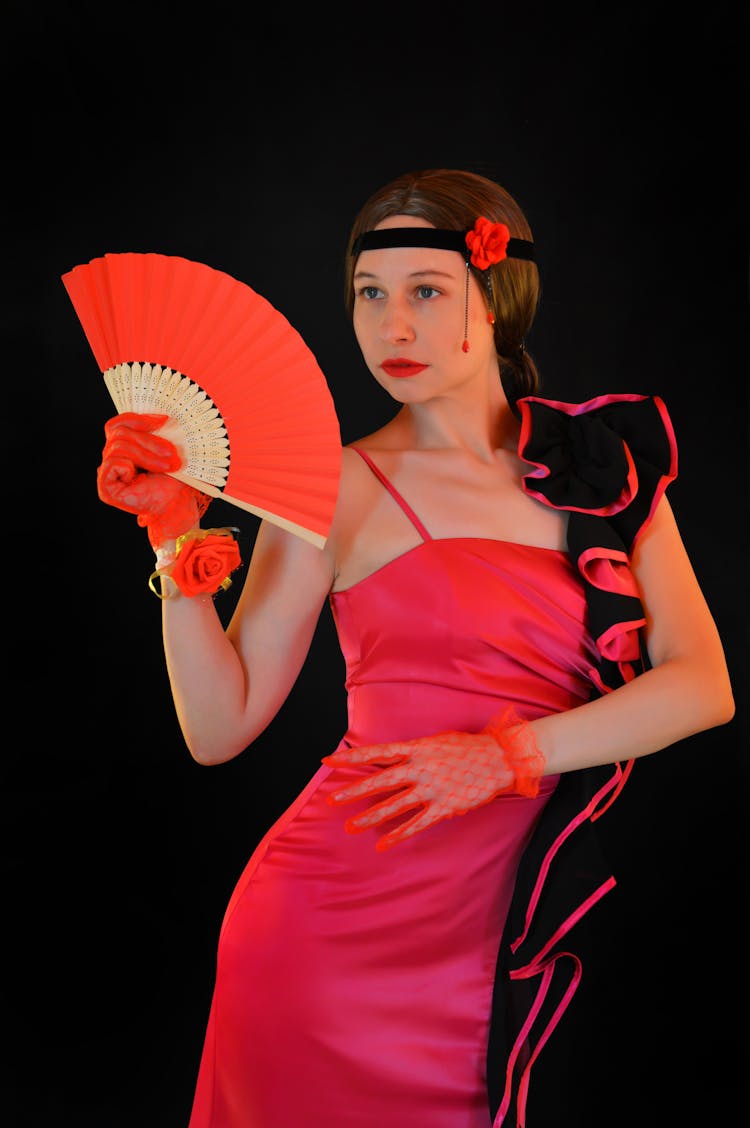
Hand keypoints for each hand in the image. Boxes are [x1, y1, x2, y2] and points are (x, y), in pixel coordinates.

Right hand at [97, 412, 209, 548]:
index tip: (165, 420)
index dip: (138, 419)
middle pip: (120, 434)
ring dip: (148, 456)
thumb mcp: (164, 448)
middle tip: (172, 452)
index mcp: (123, 446)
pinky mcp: (105, 487)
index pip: (118, 424)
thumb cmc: (173, 479)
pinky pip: (112, 463)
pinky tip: (141, 478)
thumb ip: (154, 432)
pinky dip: (130, 467)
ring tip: (169, 466)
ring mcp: (106, 472)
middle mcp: (111, 458)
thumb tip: (158, 414)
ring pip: (120, 447)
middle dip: (149, 441)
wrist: (176, 504)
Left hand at [322, 728, 518, 850]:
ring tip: (352, 826)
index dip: (351, 757)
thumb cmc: (466, 747)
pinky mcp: (443, 807)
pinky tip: (384, 845)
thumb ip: (412, 752)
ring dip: (371, 817)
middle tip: (332, 800)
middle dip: (353, 791)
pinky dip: (398, 835)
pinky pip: (416, 824)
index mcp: (416, 748)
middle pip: (379, 781)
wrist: (498, 758)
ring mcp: (431, 788)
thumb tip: (389, 759)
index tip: (329, 761)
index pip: (376, 752)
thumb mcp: (435, 741)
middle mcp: (419, 768)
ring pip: (393, 805)